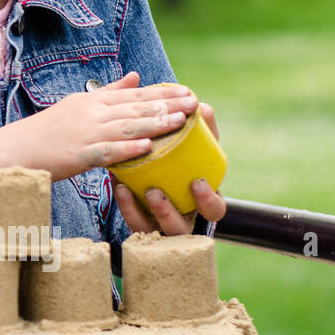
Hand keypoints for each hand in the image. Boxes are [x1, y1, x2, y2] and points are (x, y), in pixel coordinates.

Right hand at [0, 70, 196, 181]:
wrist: (18, 149)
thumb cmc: (49, 130)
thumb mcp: (78, 104)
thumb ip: (110, 92)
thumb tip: (136, 76)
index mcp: (93, 101)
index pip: (134, 94)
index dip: (163, 93)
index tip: (187, 91)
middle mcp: (91, 113)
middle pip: (135, 107)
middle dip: (167, 105)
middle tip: (194, 103)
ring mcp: (85, 133)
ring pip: (125, 126)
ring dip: (154, 124)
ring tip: (179, 122)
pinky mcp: (79, 154)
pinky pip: (107, 151)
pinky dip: (127, 148)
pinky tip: (147, 147)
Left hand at [112, 100, 224, 234]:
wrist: (147, 167)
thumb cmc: (179, 156)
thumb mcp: (190, 145)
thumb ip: (198, 128)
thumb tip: (201, 106)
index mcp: (201, 199)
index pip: (214, 209)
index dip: (208, 201)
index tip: (197, 182)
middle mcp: (181, 215)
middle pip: (180, 228)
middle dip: (169, 213)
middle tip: (156, 192)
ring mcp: (156, 221)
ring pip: (152, 229)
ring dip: (141, 210)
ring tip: (135, 188)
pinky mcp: (136, 220)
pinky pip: (132, 219)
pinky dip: (126, 205)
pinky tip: (119, 186)